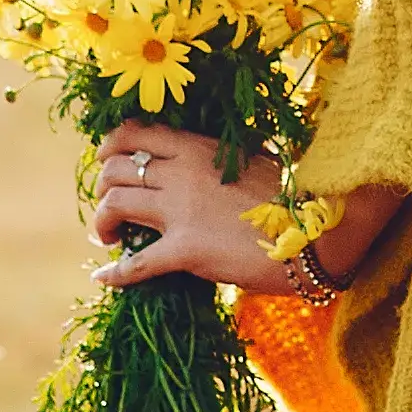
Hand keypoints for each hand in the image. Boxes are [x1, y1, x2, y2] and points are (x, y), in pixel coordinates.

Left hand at [86, 121, 293, 291]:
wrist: (310, 233)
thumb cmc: (289, 197)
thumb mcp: (254, 159)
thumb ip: (223, 156)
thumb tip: (208, 157)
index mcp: (196, 147)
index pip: (133, 133)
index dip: (110, 148)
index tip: (107, 164)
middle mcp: (180, 172)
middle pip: (115, 170)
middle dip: (101, 188)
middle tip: (109, 206)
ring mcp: (180, 211)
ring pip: (114, 205)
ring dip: (101, 223)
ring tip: (109, 237)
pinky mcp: (184, 250)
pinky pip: (135, 263)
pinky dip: (114, 273)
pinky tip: (104, 278)